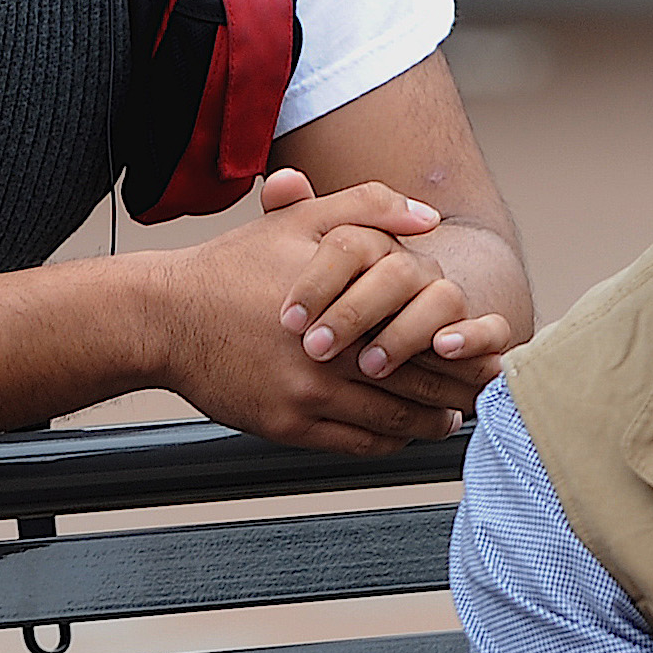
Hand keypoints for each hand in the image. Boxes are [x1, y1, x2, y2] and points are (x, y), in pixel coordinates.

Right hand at [155, 170, 499, 453]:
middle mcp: (330, 360)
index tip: (489, 355)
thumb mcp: (298, 221)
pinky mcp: (286, 429)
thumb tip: (428, 221)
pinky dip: (386, 442)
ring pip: (390, 423)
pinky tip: (398, 432)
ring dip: (427, 424)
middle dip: (458, 393)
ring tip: (447, 418)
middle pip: (417, 386)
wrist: (163, 318)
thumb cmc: (231, 267)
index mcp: (344, 308)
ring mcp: (307, 400)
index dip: (464, 351)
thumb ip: (368, 207)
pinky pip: (354, 445)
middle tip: (484, 394)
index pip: (424, 337)